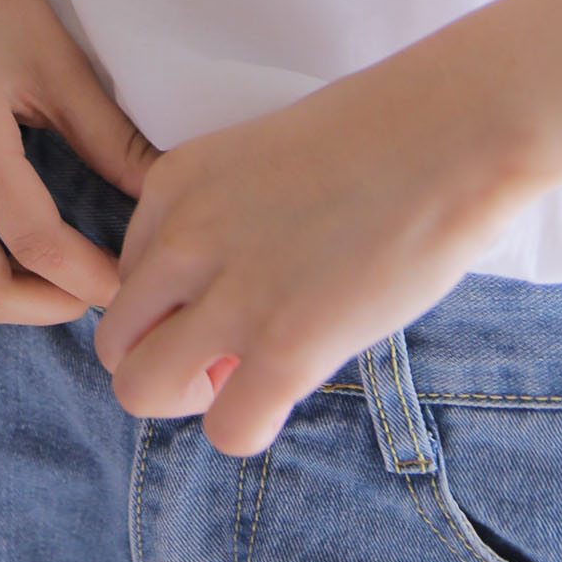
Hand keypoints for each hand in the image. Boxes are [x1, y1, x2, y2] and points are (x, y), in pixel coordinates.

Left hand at [93, 43, 530, 454]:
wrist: (447, 132)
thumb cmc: (374, 139)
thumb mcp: (259, 162)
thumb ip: (218, 221)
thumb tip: (216, 300)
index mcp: (172, 183)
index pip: (127, 276)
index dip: (176, 302)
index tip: (235, 294)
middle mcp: (182, 236)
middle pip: (114, 338)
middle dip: (164, 357)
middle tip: (228, 351)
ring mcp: (229, 292)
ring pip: (138, 388)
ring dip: (191, 397)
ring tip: (248, 374)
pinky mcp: (283, 346)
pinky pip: (225, 430)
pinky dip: (248, 425)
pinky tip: (287, 389)